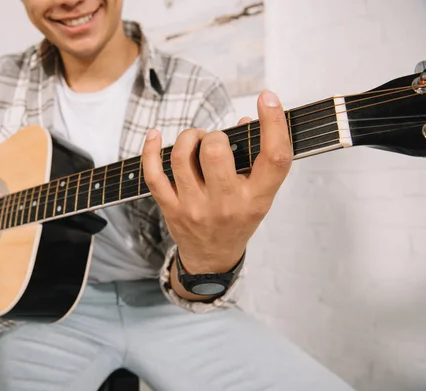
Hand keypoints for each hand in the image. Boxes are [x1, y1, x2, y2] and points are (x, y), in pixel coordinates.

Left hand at [142, 90, 291, 272]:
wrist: (212, 257)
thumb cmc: (238, 218)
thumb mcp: (259, 195)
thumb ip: (257, 160)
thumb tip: (243, 121)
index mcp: (257, 198)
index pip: (274, 157)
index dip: (274, 124)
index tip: (268, 98)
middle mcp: (227, 203)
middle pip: (216, 152)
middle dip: (215, 136)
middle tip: (216, 142)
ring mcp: (195, 207)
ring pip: (182, 158)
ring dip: (189, 138)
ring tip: (197, 141)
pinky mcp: (170, 208)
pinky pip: (154, 174)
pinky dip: (151, 150)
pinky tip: (155, 136)